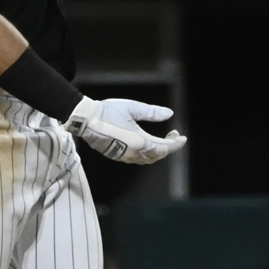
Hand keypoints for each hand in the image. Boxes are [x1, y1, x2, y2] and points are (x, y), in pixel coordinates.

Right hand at [65, 97, 186, 164]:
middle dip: (168, 146)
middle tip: (173, 134)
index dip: (176, 144)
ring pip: (147, 159)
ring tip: (162, 139)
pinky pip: (136, 159)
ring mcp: (123, 156)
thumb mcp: (132, 108)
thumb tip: (170, 114)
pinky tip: (145, 143)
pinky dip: (146, 153)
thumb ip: (152, 112)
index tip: (183, 138)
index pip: (164, 148)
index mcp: (139, 141)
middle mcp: (132, 153)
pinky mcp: (116, 156)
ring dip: (157, 151)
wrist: (86, 119)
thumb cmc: (108, 111)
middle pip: (157, 155)